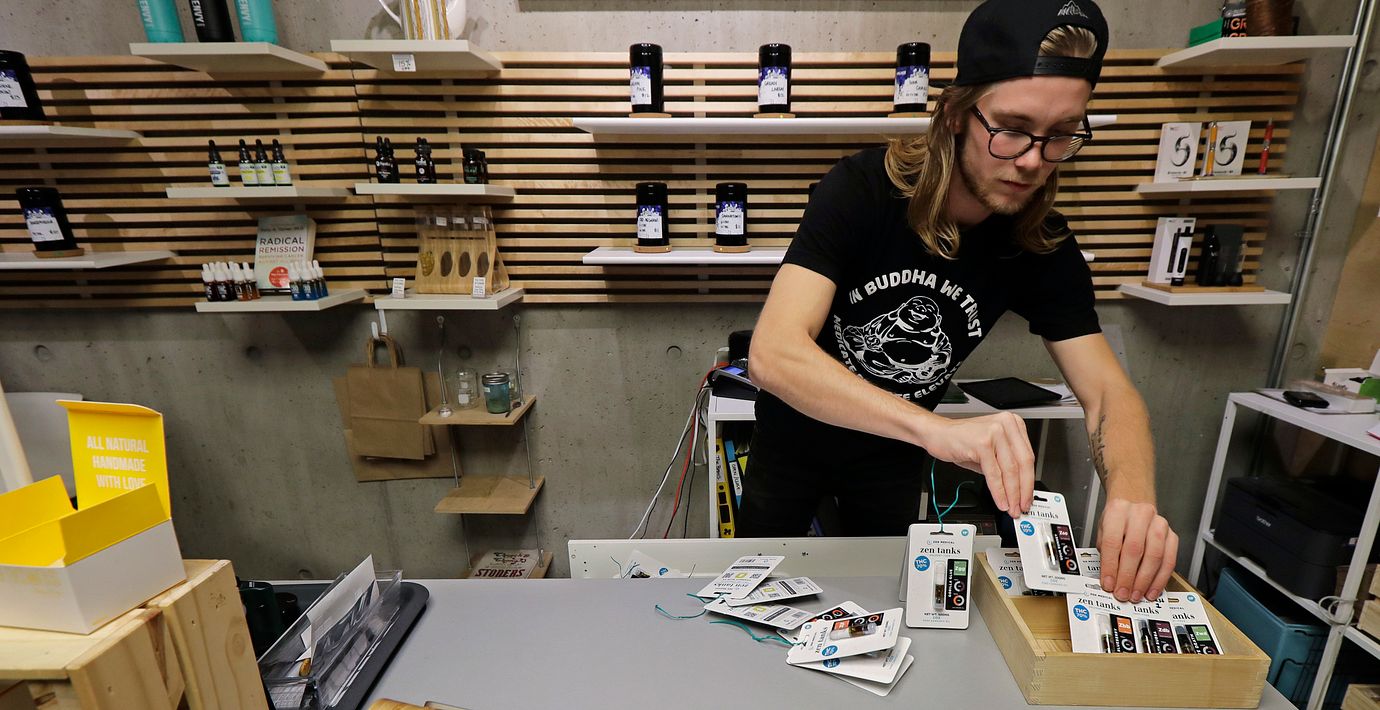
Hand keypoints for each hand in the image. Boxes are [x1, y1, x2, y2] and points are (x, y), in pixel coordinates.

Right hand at [918, 412, 1034, 517]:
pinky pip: (994, 474)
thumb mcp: (990, 450)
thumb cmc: (961, 440)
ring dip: (1011, 494)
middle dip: (1023, 490)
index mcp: (1012, 423)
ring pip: (1010, 470)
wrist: (936, 433)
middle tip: (1022, 506)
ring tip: (1011, 507)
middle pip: (1023, 463)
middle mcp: (1006, 424)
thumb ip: (1005, 465)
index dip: (1030, 481)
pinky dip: (998, 491)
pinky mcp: (982, 443)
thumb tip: (1018, 489)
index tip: (1028, 496)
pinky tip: (1000, 501)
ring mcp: (994, 432)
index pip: (1028, 457)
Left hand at [1098, 497, 1176, 602]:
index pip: (1113, 541)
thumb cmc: (1117, 521)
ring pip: (1155, 555)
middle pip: (1134, 549)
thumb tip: (1109, 580)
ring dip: (1145, 580)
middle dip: (1128, 576)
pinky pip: (1169, 560)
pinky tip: (1151, 589)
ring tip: (1136, 594)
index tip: (1108, 584)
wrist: (1135, 506)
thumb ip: (1105, 553)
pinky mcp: (1172, 535)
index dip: (1110, 566)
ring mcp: (1159, 523)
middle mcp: (1140, 514)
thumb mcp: (1103, 531)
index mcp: (1118, 510)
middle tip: (1123, 593)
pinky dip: (1160, 579)